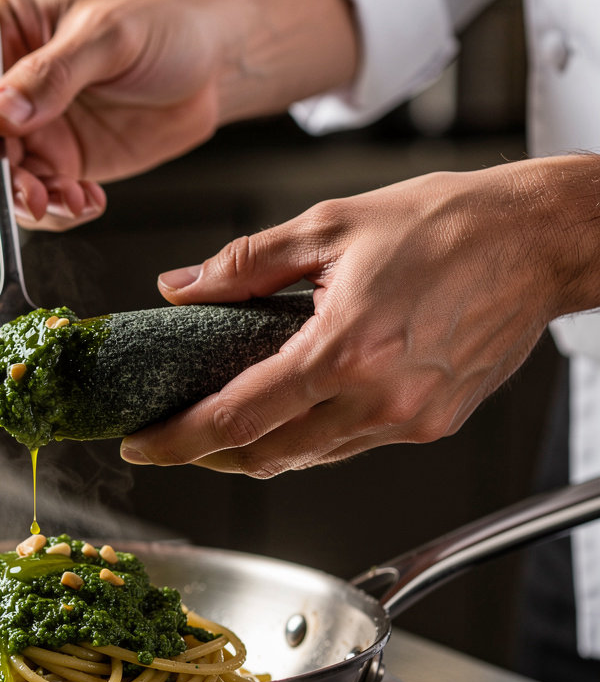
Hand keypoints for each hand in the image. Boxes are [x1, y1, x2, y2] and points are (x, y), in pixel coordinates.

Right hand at [0, 0, 357, 230]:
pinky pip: (36, 202)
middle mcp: (1, 83)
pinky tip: (88, 199)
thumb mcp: (108, 37)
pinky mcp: (55, 164)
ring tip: (69, 198)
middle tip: (30, 191)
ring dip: (24, 203)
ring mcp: (26, 129)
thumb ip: (52, 75)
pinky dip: (57, 212)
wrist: (210, 67)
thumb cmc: (163, 25)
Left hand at [120, 156, 599, 475]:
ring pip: (308, 459)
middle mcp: (377, 398)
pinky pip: (350, 447)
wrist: (540, 239)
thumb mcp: (328, 226)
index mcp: (343, 349)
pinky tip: (292, 412)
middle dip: (207, 457)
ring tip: (220, 427)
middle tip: (172, 440)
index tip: (140, 446)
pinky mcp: (431, 427)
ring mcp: (407, 420)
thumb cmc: (445, 223)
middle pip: (265, 457)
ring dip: (257, 450)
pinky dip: (309, 438)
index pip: (236, 417)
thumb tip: (178, 287)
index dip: (179, 441)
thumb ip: (242, 265)